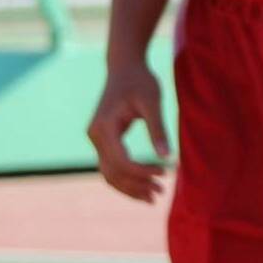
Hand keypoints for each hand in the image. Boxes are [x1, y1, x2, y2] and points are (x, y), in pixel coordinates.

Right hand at [87, 59, 167, 201]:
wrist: (124, 66)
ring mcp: (96, 139)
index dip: (143, 171)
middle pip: (113, 172)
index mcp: (104, 126)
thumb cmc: (140, 80)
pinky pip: (110, 167)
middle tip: (162, 191)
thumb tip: (167, 157)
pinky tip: (143, 186)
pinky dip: (126, 179)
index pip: (122, 160)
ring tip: (154, 196)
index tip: (167, 171)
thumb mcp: (152, 101)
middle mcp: (95, 135)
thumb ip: (158, 128)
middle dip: (137, 185)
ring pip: (109, 174)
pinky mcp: (102, 140)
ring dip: (130, 187)